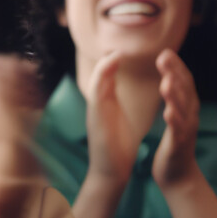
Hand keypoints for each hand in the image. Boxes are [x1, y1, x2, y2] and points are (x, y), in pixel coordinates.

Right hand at [85, 53, 141, 189]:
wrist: (111, 173)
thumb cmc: (116, 149)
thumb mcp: (117, 120)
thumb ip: (116, 103)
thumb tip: (118, 93)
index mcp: (104, 105)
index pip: (105, 78)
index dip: (111, 62)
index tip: (121, 50)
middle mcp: (97, 105)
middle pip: (97, 75)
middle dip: (105, 59)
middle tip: (116, 45)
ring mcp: (94, 111)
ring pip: (95, 80)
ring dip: (104, 65)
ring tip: (115, 52)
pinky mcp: (96, 117)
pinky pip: (97, 91)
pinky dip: (103, 75)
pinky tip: (112, 64)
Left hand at [152, 50, 201, 190]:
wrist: (178, 175)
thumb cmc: (174, 144)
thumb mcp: (175, 116)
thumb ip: (175, 98)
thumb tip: (170, 78)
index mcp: (187, 107)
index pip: (185, 82)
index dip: (177, 66)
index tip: (165, 51)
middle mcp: (190, 115)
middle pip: (185, 90)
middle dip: (175, 73)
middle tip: (164, 56)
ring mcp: (186, 129)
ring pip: (182, 108)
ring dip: (175, 94)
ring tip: (166, 81)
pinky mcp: (179, 144)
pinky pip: (177, 130)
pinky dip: (173, 120)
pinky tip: (167, 111)